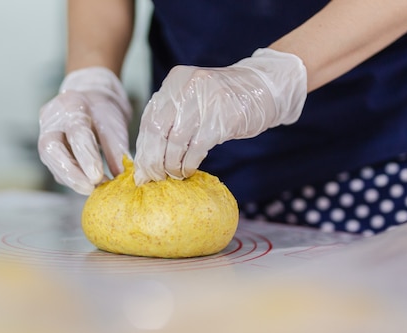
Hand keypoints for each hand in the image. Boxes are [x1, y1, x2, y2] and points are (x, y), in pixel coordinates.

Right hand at [38, 67, 132, 194]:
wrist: (90, 101)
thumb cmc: (103, 113)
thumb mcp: (114, 125)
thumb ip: (116, 150)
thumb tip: (123, 178)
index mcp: (70, 106)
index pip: (76, 133)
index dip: (86, 157)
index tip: (97, 177)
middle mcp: (51, 121)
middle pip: (52, 150)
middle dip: (71, 173)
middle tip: (90, 188)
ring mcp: (45, 137)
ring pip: (53, 163)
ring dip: (73, 180)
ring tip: (95, 190)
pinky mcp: (49, 155)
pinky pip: (58, 170)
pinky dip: (74, 180)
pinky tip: (90, 186)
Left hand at [133, 48, 306, 184]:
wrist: (264, 87)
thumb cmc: (224, 101)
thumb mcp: (193, 99)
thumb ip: (172, 117)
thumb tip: (147, 157)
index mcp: (175, 81)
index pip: (149, 119)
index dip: (143, 147)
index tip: (142, 169)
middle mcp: (186, 87)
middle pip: (157, 131)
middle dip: (152, 160)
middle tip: (153, 178)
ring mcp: (205, 102)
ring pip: (174, 142)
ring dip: (171, 164)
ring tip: (174, 175)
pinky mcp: (222, 118)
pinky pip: (196, 148)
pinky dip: (189, 163)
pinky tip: (188, 170)